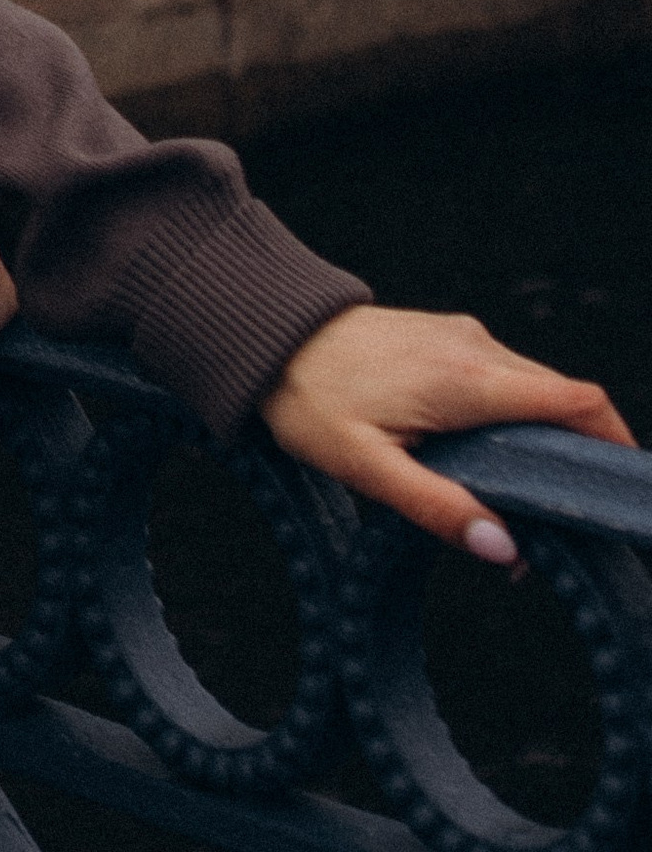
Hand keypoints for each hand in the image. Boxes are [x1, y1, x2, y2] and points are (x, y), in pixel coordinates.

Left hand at [262, 303, 633, 561]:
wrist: (265, 332)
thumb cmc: (310, 399)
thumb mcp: (367, 468)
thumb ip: (438, 508)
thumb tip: (506, 550)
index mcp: (469, 379)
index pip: (576, 400)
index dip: (616, 441)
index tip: (624, 488)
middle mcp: (477, 348)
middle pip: (562, 401)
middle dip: (579, 457)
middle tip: (573, 522)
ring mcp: (462, 337)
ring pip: (532, 390)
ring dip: (543, 440)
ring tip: (526, 506)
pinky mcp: (445, 338)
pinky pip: (502, 378)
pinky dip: (514, 418)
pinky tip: (488, 462)